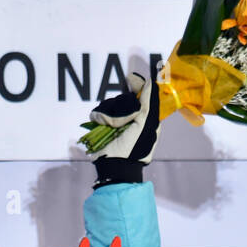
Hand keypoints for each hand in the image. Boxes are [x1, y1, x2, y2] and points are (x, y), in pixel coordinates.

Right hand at [89, 66, 160, 186]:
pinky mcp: (101, 126)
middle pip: (124, 98)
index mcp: (145, 118)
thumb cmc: (135, 148)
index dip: (136, 86)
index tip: (130, 79)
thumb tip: (148, 82)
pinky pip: (98, 111)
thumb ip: (148, 102)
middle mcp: (129, 118)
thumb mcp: (146, 124)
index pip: (141, 95)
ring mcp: (114, 122)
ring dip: (110, 114)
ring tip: (111, 126)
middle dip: (122, 107)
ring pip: (110, 103)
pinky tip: (100, 124)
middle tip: (124, 121)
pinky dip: (99, 117)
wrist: (115, 167)